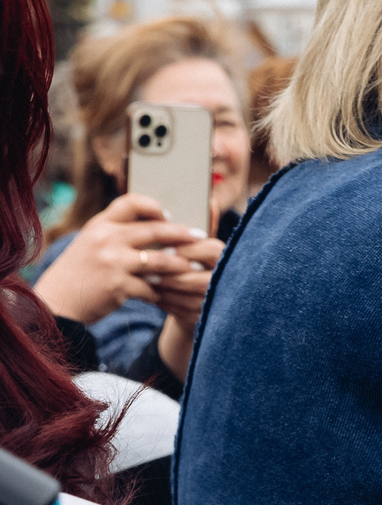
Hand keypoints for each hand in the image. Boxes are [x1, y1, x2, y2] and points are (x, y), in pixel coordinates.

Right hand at [27, 194, 206, 323]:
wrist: (57, 301)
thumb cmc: (80, 272)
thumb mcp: (91, 243)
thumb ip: (116, 233)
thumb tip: (156, 225)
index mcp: (99, 225)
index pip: (130, 202)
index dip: (154, 206)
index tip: (168, 216)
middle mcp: (106, 239)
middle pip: (155, 230)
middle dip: (182, 234)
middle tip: (200, 237)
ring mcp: (112, 262)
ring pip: (160, 260)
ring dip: (179, 265)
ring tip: (192, 268)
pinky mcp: (118, 285)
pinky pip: (150, 287)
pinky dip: (157, 292)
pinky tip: (161, 295)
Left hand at [145, 238, 224, 328]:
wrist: (195, 294)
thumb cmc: (187, 265)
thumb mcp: (187, 250)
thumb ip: (178, 242)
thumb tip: (154, 234)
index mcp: (226, 257)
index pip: (211, 251)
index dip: (186, 251)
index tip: (161, 252)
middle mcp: (229, 280)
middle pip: (203, 280)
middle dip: (173, 277)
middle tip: (147, 274)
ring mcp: (220, 302)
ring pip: (192, 300)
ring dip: (166, 293)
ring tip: (146, 285)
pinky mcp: (207, 317)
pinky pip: (185, 314)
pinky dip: (166, 304)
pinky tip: (152, 296)